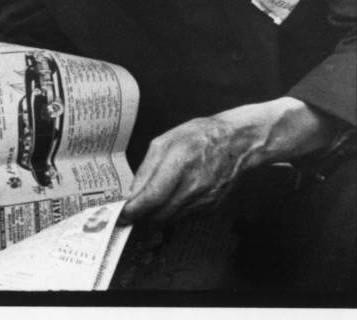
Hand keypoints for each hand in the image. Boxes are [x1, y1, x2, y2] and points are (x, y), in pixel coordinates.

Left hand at [119, 97, 337, 225]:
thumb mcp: (163, 142)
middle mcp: (194, 186)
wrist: (236, 143)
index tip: (120, 216)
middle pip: (160, 214)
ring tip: (143, 210)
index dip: (134, 210)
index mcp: (179, 164)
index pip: (152, 197)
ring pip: (171, 220)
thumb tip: (132, 193)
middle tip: (127, 215)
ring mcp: (205, 199)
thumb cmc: (198, 136)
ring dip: (154, 219)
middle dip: (140, 218)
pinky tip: (164, 206)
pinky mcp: (211, 207)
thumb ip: (146, 169)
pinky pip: (184, 218)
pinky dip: (170, 216)